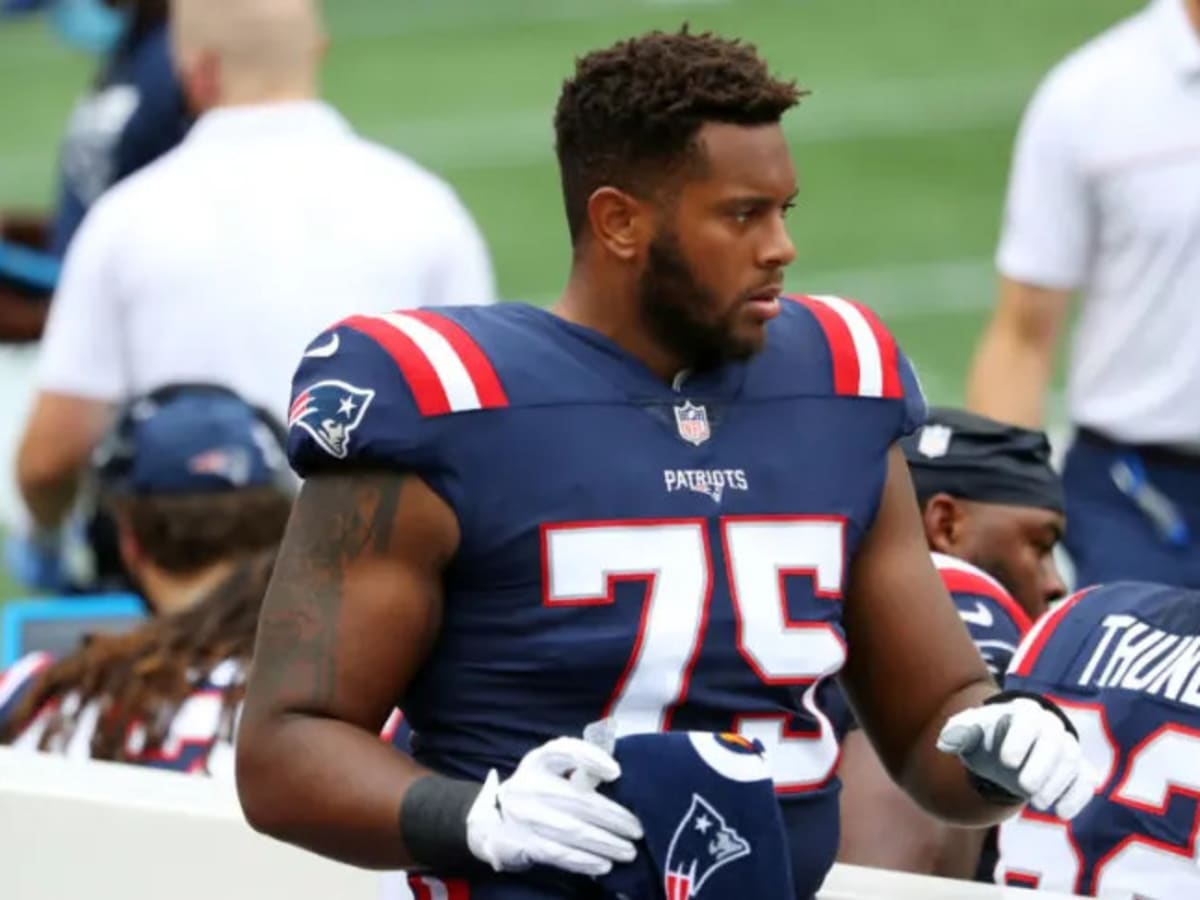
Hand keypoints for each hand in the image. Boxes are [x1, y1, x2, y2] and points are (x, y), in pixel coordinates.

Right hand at [466, 736, 642, 876]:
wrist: (494, 820)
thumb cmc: (538, 790)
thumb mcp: (551, 771)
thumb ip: (580, 768)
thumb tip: (616, 774)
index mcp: (538, 761)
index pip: (563, 750)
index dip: (590, 758)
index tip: (616, 771)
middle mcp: (528, 785)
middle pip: (576, 800)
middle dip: (612, 817)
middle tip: (637, 829)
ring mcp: (523, 816)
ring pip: (572, 831)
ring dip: (605, 843)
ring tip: (628, 850)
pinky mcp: (523, 843)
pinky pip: (559, 854)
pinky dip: (584, 861)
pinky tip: (604, 864)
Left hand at [937, 692, 1097, 819]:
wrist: (1006, 751)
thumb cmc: (986, 738)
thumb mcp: (969, 733)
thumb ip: (958, 734)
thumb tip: (945, 742)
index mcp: (1022, 712)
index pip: (1027, 720)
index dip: (1020, 740)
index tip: (1006, 762)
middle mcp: (1050, 726)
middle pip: (1054, 742)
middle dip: (1042, 766)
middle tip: (1024, 788)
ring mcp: (1067, 748)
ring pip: (1072, 761)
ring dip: (1057, 784)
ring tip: (1037, 802)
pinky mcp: (1079, 770)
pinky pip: (1086, 780)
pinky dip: (1077, 796)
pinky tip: (1061, 813)